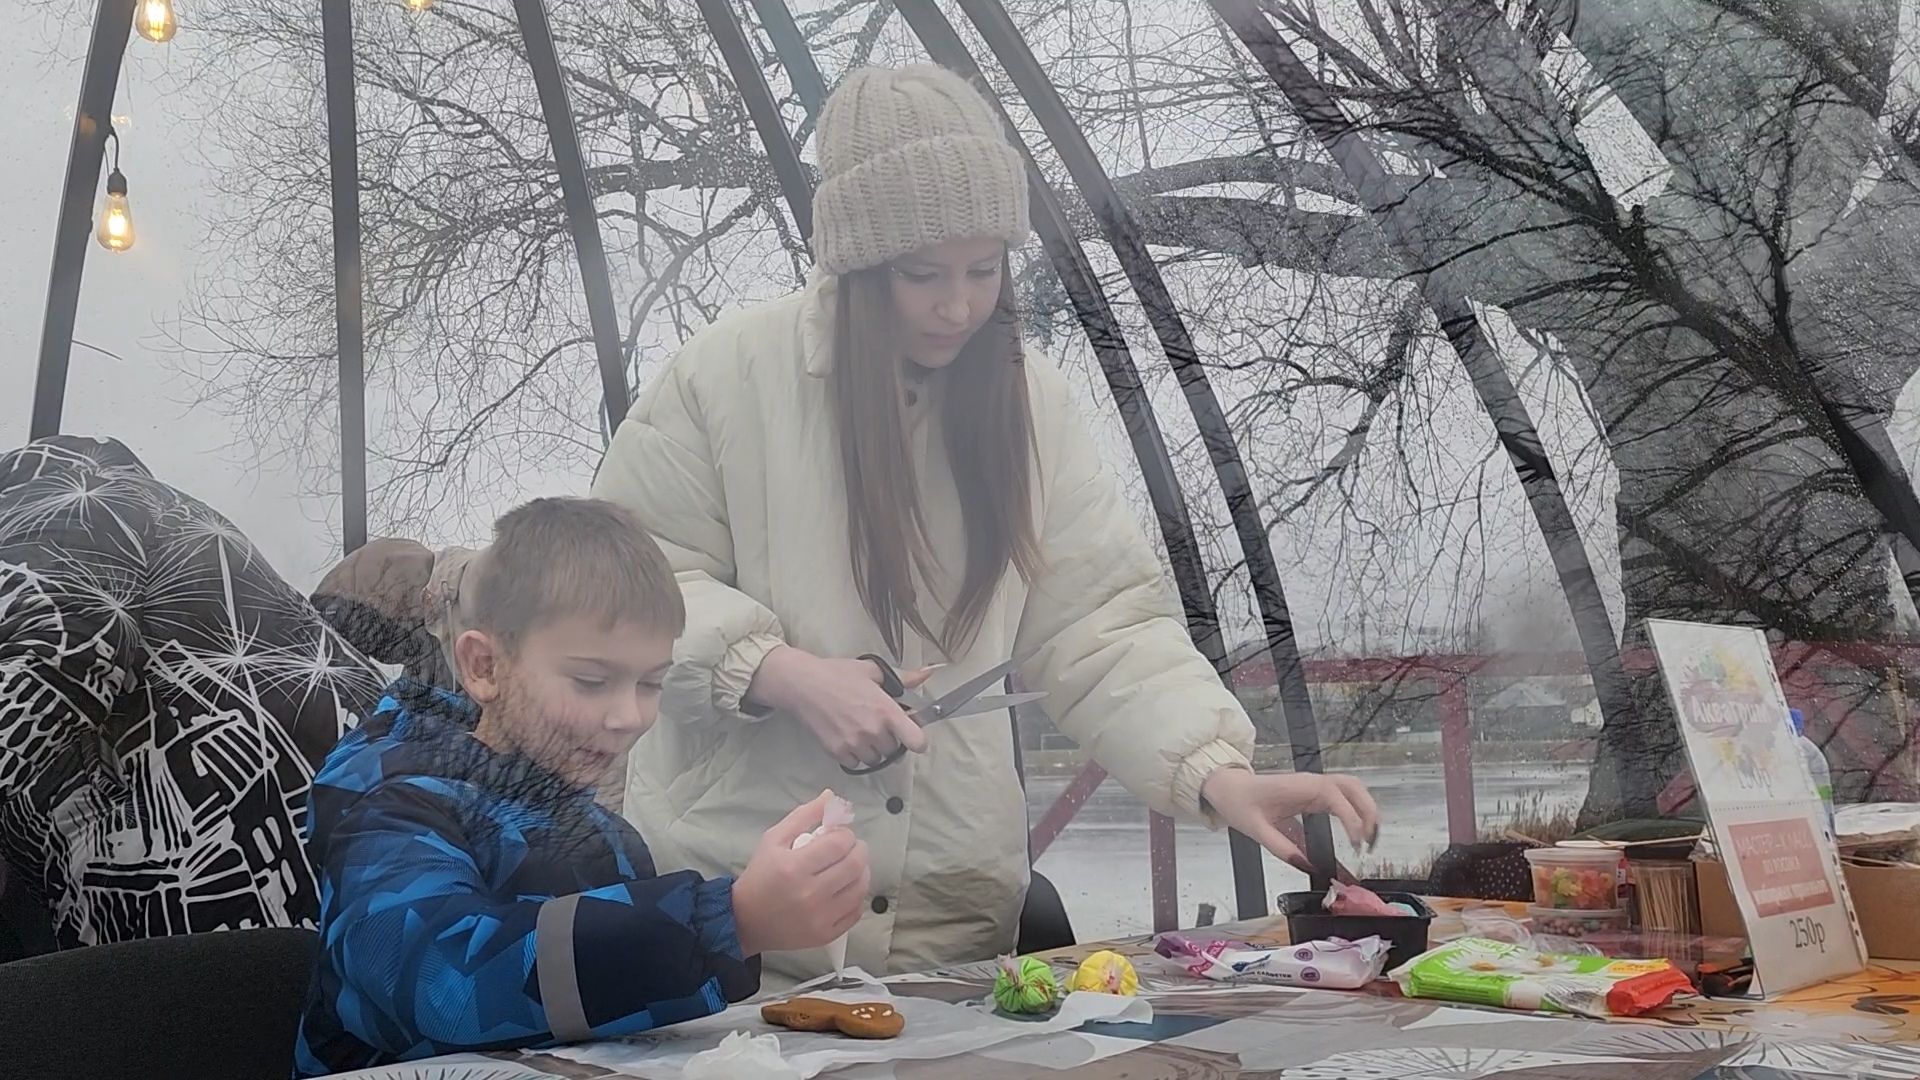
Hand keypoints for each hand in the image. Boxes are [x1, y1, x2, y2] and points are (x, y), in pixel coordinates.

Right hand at [733, 790, 871, 955]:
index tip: (838, 835)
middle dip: (858, 850)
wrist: (746, 920)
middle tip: (850, 848)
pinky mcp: (825, 935)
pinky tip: (845, 888)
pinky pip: (856, 912)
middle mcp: (809, 894)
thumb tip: (831, 796)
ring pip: (860, 888)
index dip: (846, 834)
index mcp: (794, 867)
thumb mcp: (774, 839)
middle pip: (855, 865)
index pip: (840, 843)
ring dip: (862, 872)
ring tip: (850, 866)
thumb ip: (803, 815)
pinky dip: (856, 897)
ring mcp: (820, 918)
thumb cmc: (760, 875)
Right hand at [747, 646, 934, 768]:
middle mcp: (873, 731)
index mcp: (886, 711)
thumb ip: (904, 677)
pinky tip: (848, 737)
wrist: (803, 685)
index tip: (912, 735)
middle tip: (878, 724)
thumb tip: (929, 672)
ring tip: (862, 730)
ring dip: (873, 749)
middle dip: (890, 739)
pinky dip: (855, 755)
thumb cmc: (837, 674)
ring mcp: (854, 744)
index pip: (916, 741)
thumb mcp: (872, 671)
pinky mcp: (837, 752)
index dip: (918, 740)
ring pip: (876, 759)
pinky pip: (856, 763)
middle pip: (894, 750)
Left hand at [1200, 768, 1380, 871]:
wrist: (1229, 788)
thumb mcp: (1256, 830)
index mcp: (1299, 787)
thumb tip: (1308, 867)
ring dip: (1366, 810)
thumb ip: (1282, 849)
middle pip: (1354, 787)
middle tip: (1369, 843)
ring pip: (1353, 789)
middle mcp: (1312, 782)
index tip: (1357, 844)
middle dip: (1368, 812)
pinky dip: (1357, 811)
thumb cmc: (1240, 803)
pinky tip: (1358, 832)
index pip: (1336, 797)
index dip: (1351, 819)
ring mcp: (1315, 785)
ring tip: (1368, 839)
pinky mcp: (1316, 793)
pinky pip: (1344, 797)